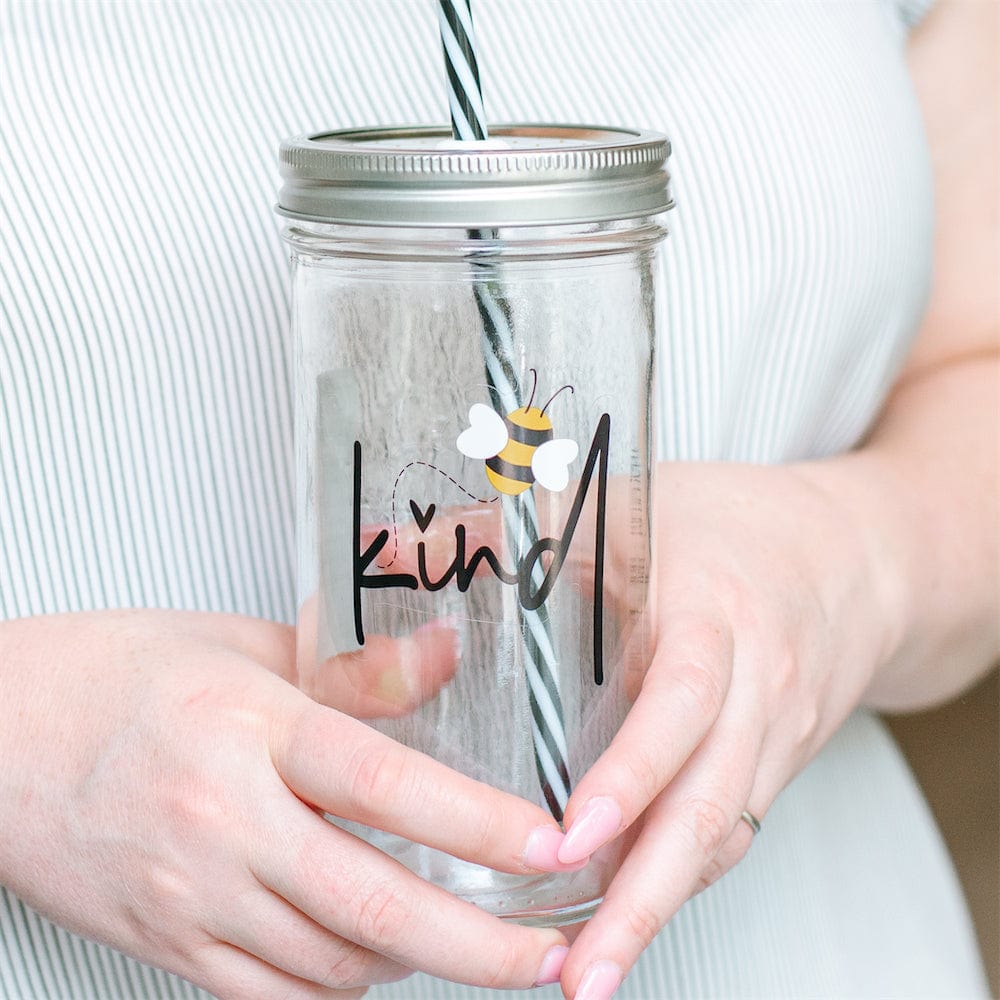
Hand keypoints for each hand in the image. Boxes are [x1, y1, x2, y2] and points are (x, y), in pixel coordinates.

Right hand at [0, 609, 574, 998]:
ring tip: (472, 947)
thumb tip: (444, 654)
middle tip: (548, 956)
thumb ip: (350, 663)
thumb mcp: (238, 644)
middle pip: (371, 901)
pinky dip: (337, 992)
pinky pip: (269, 997)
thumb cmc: (115, 676)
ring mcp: (192, 893)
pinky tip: (374, 967)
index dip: (479, 823)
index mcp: (249, 726)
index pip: (385, 782)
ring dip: (414, 962)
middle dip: (479, 945)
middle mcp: (224, 818)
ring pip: (330, 962)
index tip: (550, 846)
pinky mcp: (167, 942)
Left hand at [553, 459, 898, 998]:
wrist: (854, 554)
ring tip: (592, 976)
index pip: (679, 702)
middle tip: (581, 972)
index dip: (631, 774)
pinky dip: (682, 877)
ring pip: (724, 834)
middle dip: (645, 895)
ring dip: (660, 907)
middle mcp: (755, 684)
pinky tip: (631, 915)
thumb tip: (387, 548)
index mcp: (713, 612)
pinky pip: (733, 829)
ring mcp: (776, 732)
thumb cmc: (725, 520)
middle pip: (711, 802)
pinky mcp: (779, 761)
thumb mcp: (626, 501)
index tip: (569, 838)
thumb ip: (509, 525)